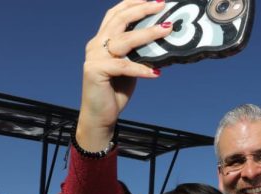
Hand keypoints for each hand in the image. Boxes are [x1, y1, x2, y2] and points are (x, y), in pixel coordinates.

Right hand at [76, 0, 171, 150]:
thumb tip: (162, 40)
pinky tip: (155, 73)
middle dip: (142, 10)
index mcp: (102, 40)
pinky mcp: (95, 71)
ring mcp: (94, 56)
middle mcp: (96, 44)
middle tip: (162, 5)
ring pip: (124, 40)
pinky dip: (141, 69)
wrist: (100, 116)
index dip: (133, 3)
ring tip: (166, 30)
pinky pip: (123, 66)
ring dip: (148, 34)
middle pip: (120, 20)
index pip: (116, 14)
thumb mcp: (130, 67)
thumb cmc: (115, 91)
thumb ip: (139, 52)